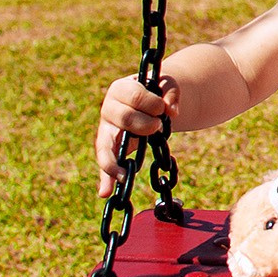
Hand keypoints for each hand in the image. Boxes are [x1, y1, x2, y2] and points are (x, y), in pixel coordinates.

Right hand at [96, 75, 175, 197]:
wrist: (152, 101)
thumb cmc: (157, 92)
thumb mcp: (167, 85)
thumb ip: (171, 93)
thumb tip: (172, 111)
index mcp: (121, 89)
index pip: (133, 95)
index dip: (151, 103)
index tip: (163, 108)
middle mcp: (109, 109)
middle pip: (123, 118)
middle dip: (145, 124)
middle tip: (158, 127)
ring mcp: (107, 130)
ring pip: (107, 145)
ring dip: (119, 158)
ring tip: (127, 174)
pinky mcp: (110, 147)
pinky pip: (106, 163)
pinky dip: (106, 178)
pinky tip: (105, 192)